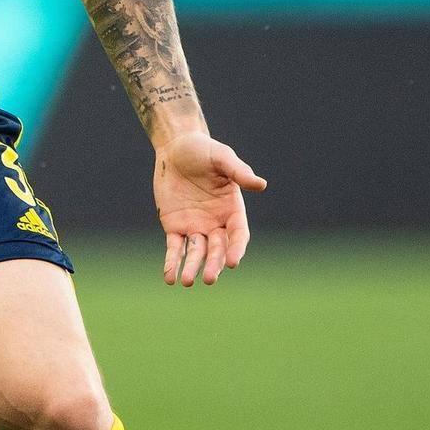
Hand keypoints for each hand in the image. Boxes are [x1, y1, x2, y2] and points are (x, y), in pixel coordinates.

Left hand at [152, 131, 265, 285]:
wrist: (177, 148)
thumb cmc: (204, 151)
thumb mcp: (222, 158)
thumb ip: (238, 172)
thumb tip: (261, 184)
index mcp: (232, 210)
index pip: (238, 235)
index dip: (236, 249)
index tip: (233, 262)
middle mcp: (216, 223)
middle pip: (217, 249)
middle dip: (213, 264)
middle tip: (208, 278)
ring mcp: (195, 227)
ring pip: (195, 252)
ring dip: (191, 267)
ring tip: (185, 281)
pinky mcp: (174, 226)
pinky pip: (174, 248)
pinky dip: (172, 262)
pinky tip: (169, 277)